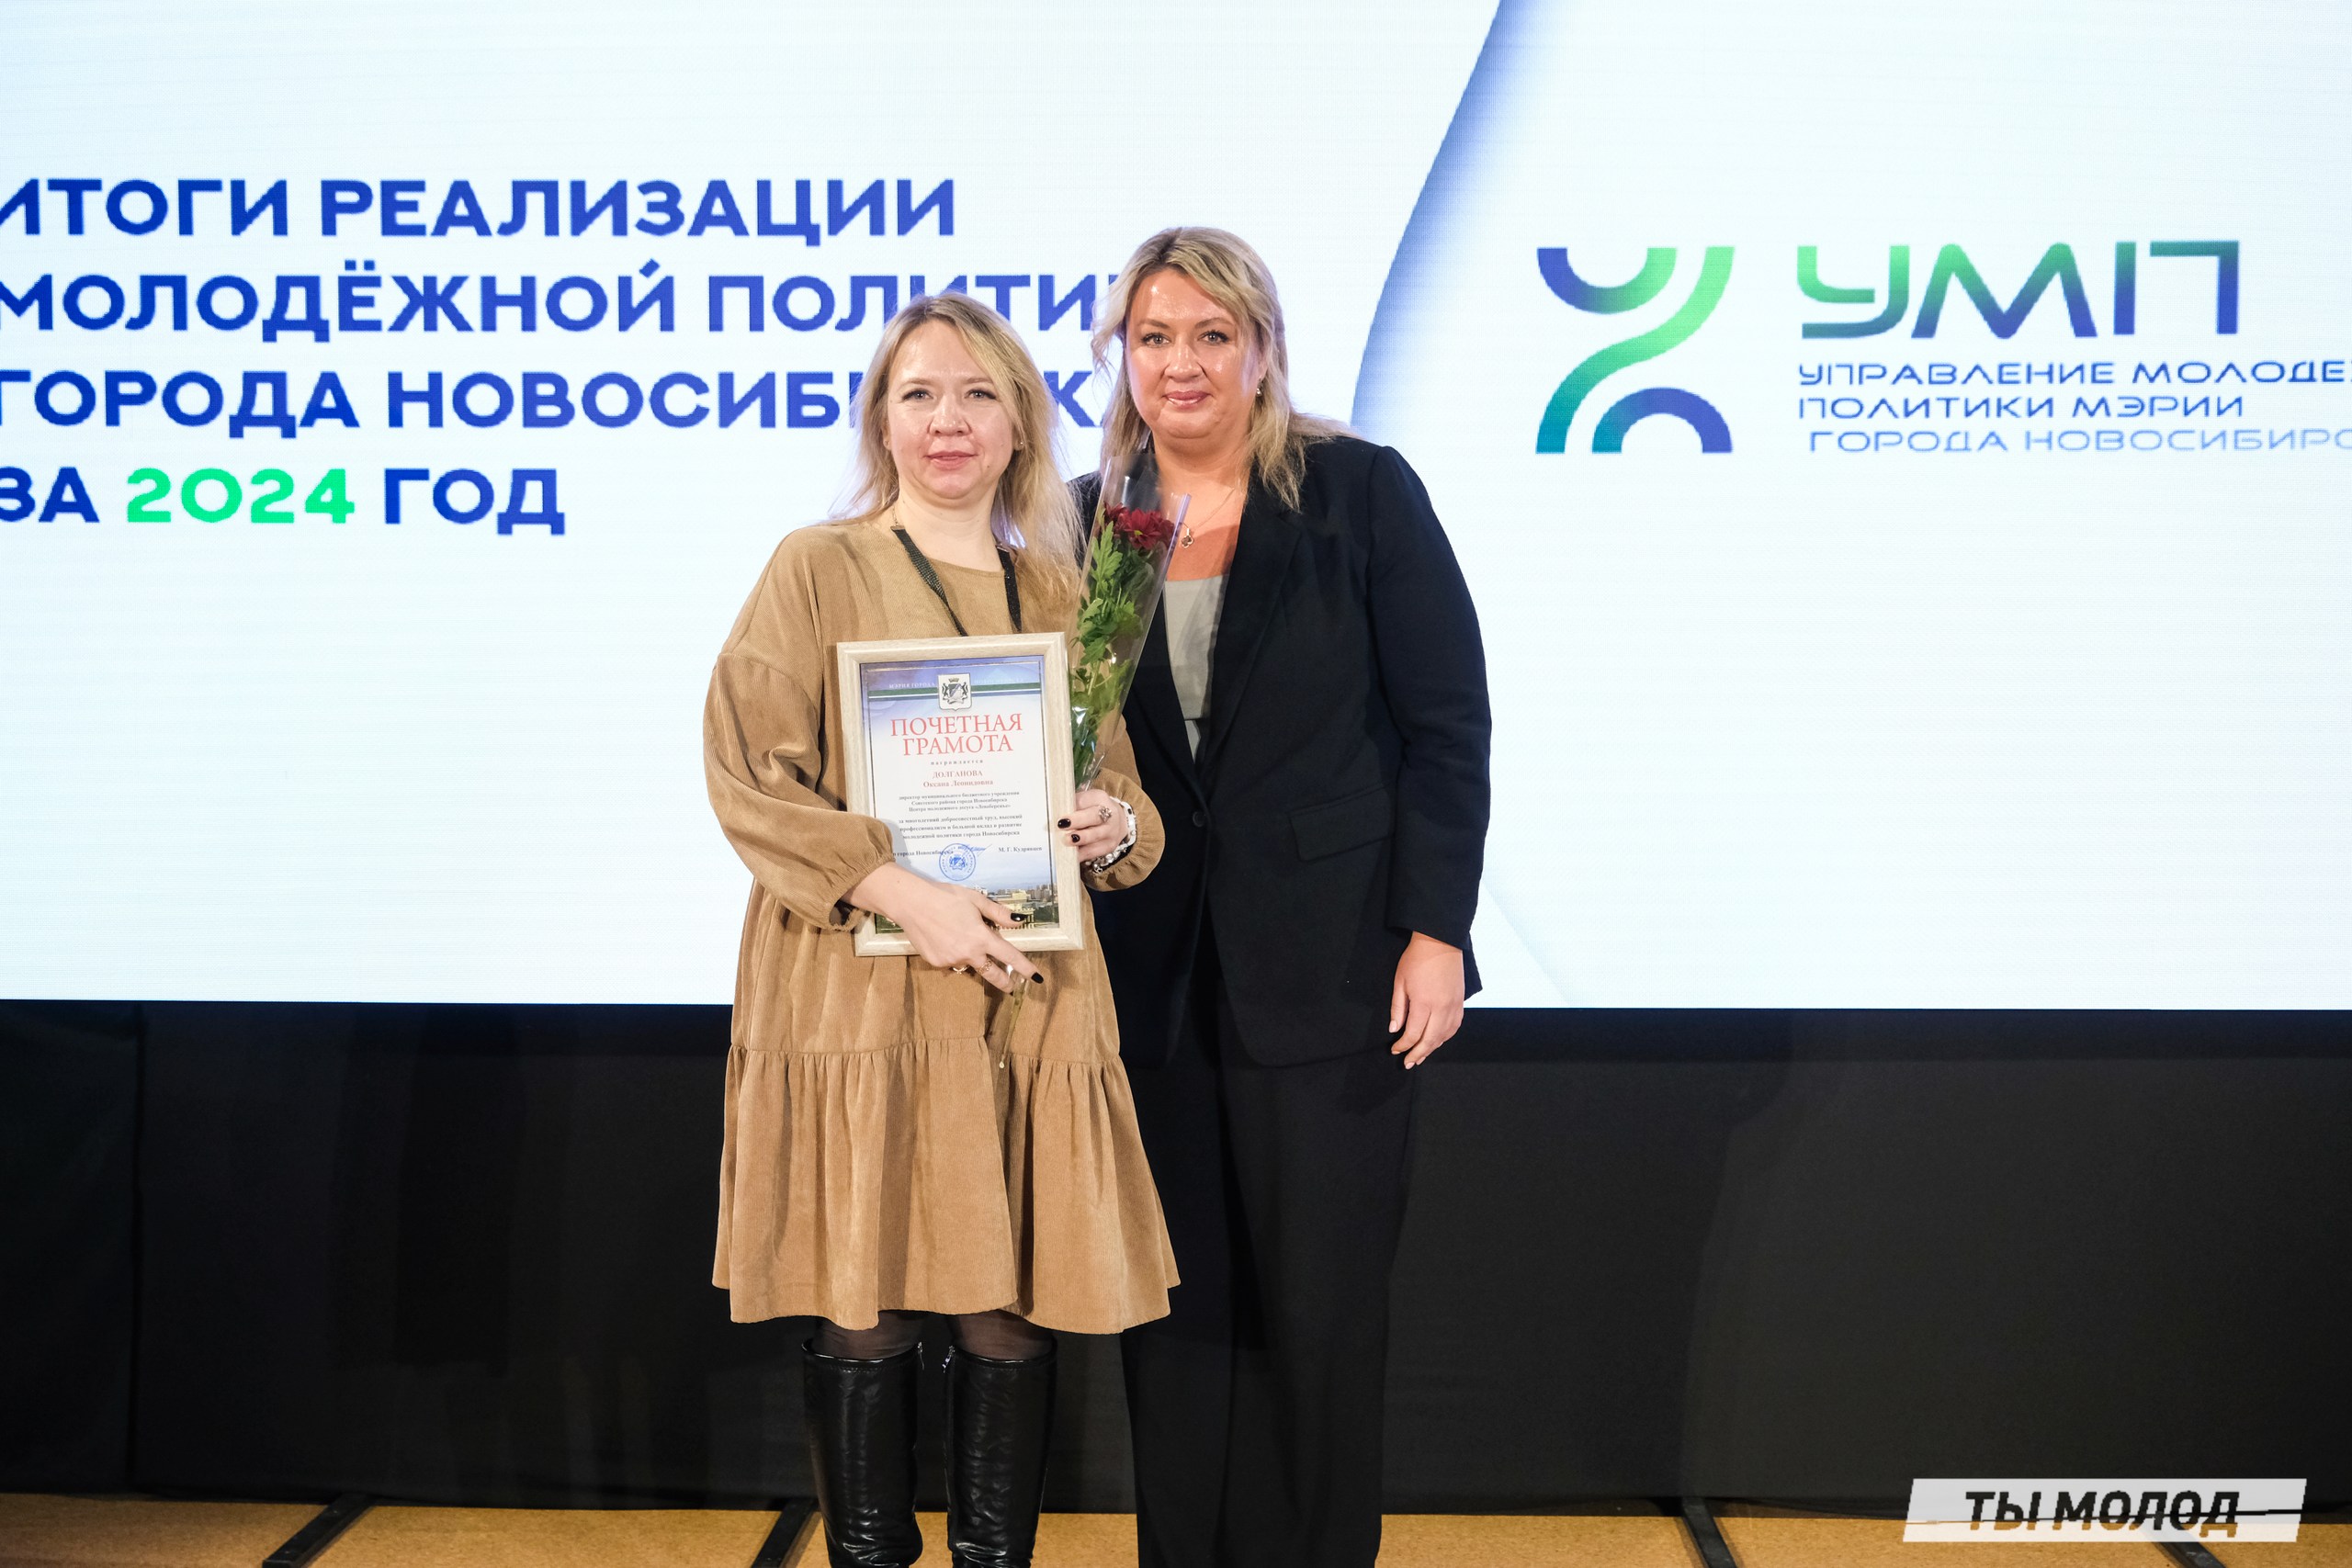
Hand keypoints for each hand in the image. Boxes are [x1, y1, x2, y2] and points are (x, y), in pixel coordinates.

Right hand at [848, 864, 1042, 993]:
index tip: (1037, 978)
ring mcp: (952, 960)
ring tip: (962, 940)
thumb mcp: (975, 900)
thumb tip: (1018, 921)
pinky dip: (954, 954)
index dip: (1026, 968)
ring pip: (969, 965)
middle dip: (1005, 982)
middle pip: (993, 975)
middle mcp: (969, 953)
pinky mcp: (937, 963)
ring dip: (973, 960)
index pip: (1010, 956)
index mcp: (982, 937)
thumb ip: (998, 914)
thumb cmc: (945, 897)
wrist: (911, 903)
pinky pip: (952, 962)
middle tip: (1011, 986)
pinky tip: (945, 939)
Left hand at [1059, 787, 1129, 860]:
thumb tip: (1051, 815)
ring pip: (1095, 835)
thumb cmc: (1092, 810)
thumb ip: (1070, 806)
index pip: (1085, 801)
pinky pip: (1093, 852)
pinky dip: (1080, 854)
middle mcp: (1109, 814)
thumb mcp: (1084, 802)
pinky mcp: (1109, 846)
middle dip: (1077, 821)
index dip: (1072, 809)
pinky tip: (1070, 855)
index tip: (1059, 816)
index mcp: (1100, 798)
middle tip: (1061, 825)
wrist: (1116, 822)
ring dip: (1080, 839)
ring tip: (1066, 840)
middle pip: (1094, 816)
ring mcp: (1111, 831)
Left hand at [1389, 932, 1463, 1068]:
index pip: (1413, 1033)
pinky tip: (1437, 1040)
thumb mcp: (1400, 982)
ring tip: (1421, 1055)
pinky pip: (1454, 1027)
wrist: (1440, 942)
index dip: (1403, 1045)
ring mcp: (1454, 1006)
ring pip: (1444, 1036)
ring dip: (1432, 1048)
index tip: (1395, 1050)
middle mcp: (1442, 1008)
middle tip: (1408, 1063)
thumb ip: (1398, 1008)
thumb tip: (1394, 1029)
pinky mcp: (1461, 1002)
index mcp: (1424, 1002)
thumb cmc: (1416, 959)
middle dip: (1418, 1054)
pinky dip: (1445, 1037)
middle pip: (1430, 1040)